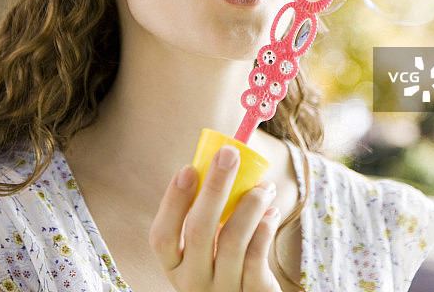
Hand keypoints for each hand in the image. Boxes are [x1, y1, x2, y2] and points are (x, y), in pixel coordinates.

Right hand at [149, 145, 282, 290]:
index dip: (173, 201)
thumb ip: (207, 214)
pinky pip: (256, 257)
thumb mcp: (207, 247)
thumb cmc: (226, 263)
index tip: (188, 168)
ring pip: (232, 241)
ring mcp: (221, 291)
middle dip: (214, 187)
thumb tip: (221, 159)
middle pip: (199, 231)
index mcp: (175, 265)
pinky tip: (271, 212)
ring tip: (264, 186)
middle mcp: (192, 283)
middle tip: (229, 154)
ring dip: (250, 204)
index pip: (161, 235)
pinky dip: (264, 228)